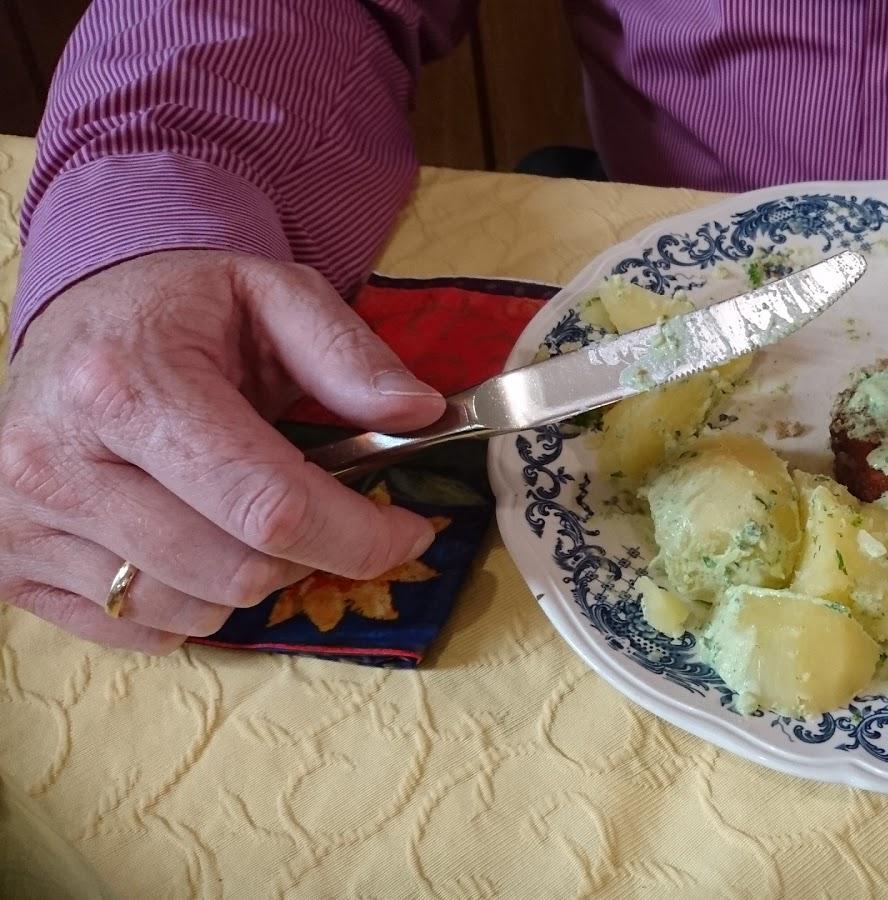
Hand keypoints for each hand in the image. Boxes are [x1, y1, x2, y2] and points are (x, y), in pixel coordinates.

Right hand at [0, 250, 444, 652]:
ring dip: (248, 578)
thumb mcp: (274, 296)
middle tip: (323, 514)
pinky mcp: (10, 563)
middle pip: (233, 571)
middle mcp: (57, 460)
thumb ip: (350, 356)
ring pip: (187, 611)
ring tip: (245, 515)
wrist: (78, 316)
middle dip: (309, 556)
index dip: (358, 537)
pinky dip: (187, 602)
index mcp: (128, 384)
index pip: (267, 505)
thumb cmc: (180, 307)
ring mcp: (22, 521)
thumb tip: (422, 414)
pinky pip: (133, 630)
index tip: (407, 534)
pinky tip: (189, 540)